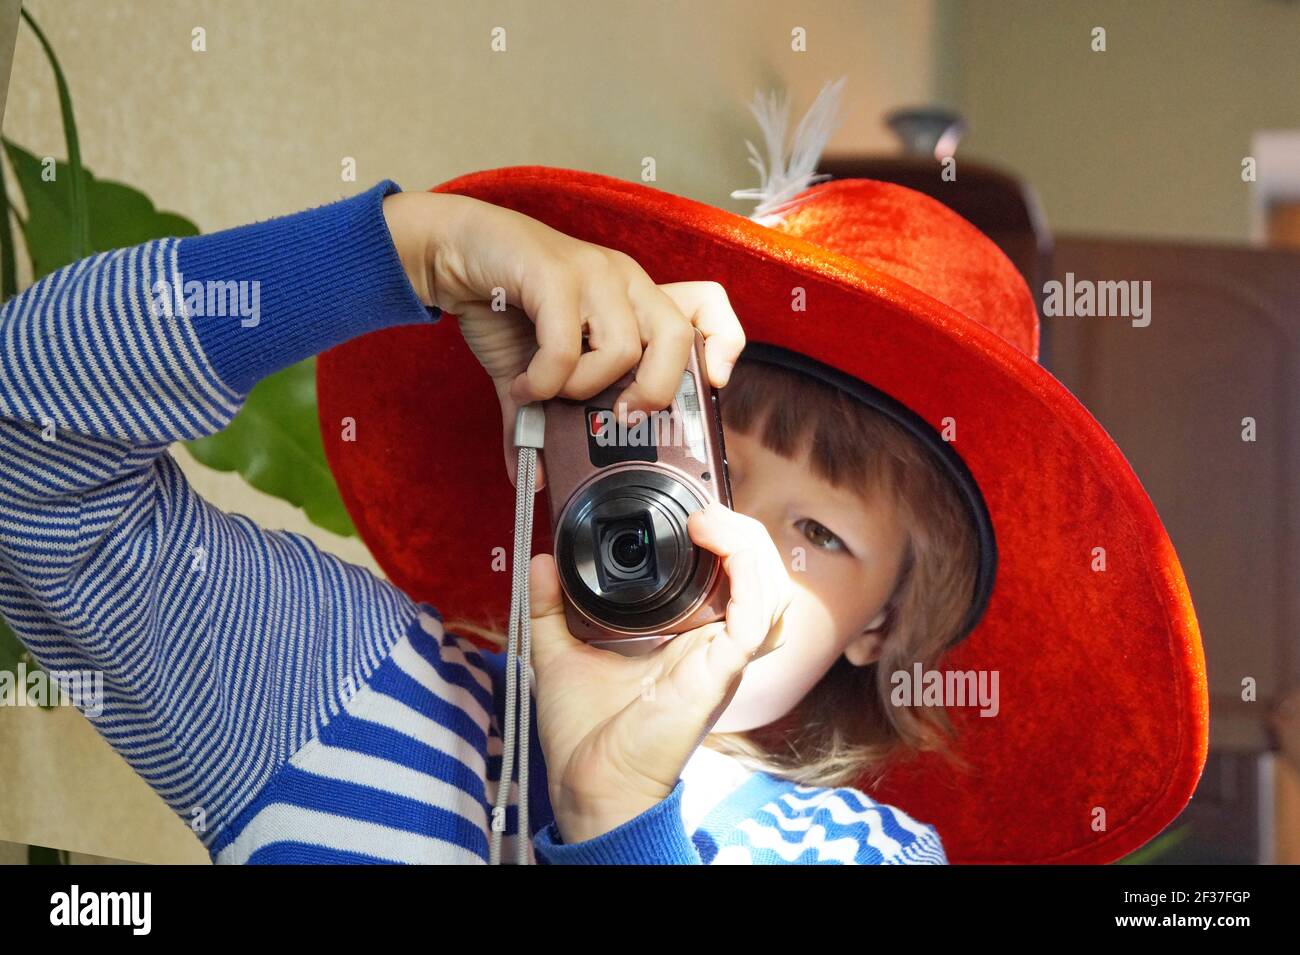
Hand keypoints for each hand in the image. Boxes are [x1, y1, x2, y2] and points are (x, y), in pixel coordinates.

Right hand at [381, 189, 744, 490]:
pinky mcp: (555, 273)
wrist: (453, 250)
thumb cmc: (504, 303)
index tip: (709, 384)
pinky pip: (566, 346)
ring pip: (623, 348)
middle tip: (618, 415)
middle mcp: (624, 282)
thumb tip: (533, 480)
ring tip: (547, 392)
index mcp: (634, 300)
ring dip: (582, 388)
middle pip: (680, 337)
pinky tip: (523, 384)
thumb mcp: (533, 368)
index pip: (709, 305)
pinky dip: (545, 379)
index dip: (724, 345)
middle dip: (654, 391)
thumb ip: (541, 421)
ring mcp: (593, 274)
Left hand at [527, 501, 792, 844]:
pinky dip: (749, 577)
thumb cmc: (585, 736)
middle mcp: (713, 647)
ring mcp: (721, 660)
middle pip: (764, 579)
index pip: (733, 582)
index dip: (726, 540)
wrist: (588, 785)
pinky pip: (757, 618)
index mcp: (688, 641)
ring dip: (750, 547)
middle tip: (701, 513)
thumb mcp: (559, 651)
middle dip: (743, 534)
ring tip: (709, 523)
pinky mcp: (718, 672)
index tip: (690, 513)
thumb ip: (550, 605)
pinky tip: (720, 549)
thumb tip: (541, 561)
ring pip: (774, 592)